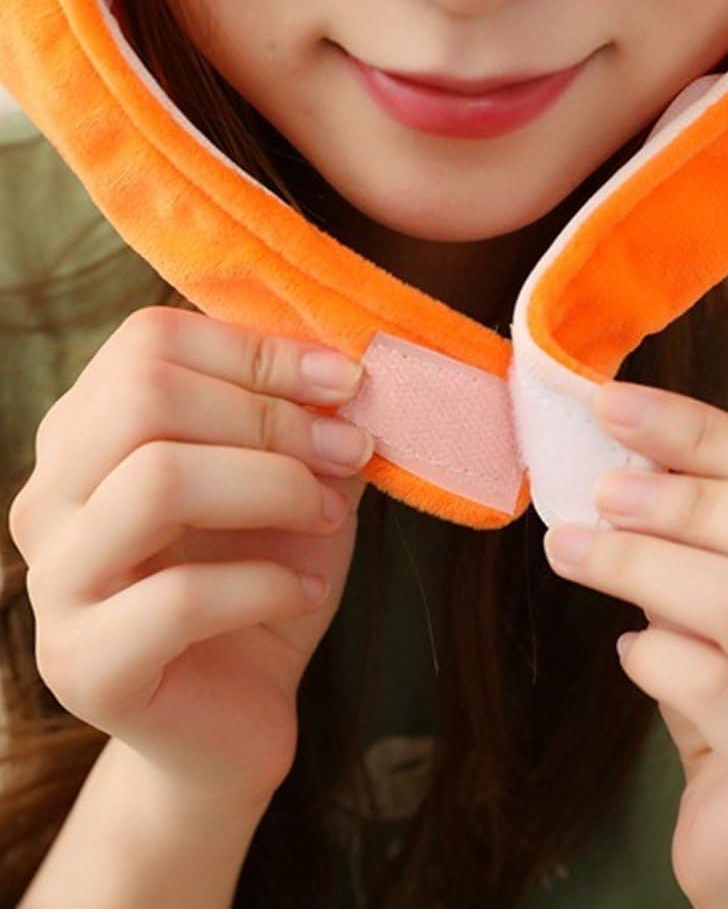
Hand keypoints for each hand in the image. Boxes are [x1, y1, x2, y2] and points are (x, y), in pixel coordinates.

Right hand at [9, 306, 374, 811]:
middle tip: (351, 449)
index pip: (150, 343)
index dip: (259, 351)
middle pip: (146, 397)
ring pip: (158, 481)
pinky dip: (269, 583)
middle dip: (274, 417)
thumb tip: (345, 375)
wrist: (239, 708)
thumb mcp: (296, 482)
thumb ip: (307, 424)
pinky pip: (181, 597)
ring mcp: (54, 581)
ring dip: (276, 488)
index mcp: (90, 434)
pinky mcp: (83, 664)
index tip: (346, 380)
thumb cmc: (264, 576)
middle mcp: (52, 495)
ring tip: (332, 516)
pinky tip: (305, 590)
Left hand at [543, 381, 727, 907]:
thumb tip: (634, 450)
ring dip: (640, 564)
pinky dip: (655, 656)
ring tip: (575, 551)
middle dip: (687, 500)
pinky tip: (634, 651)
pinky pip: (716, 691)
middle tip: (601, 491)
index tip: (615, 405)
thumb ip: (714, 538)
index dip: (708, 434)